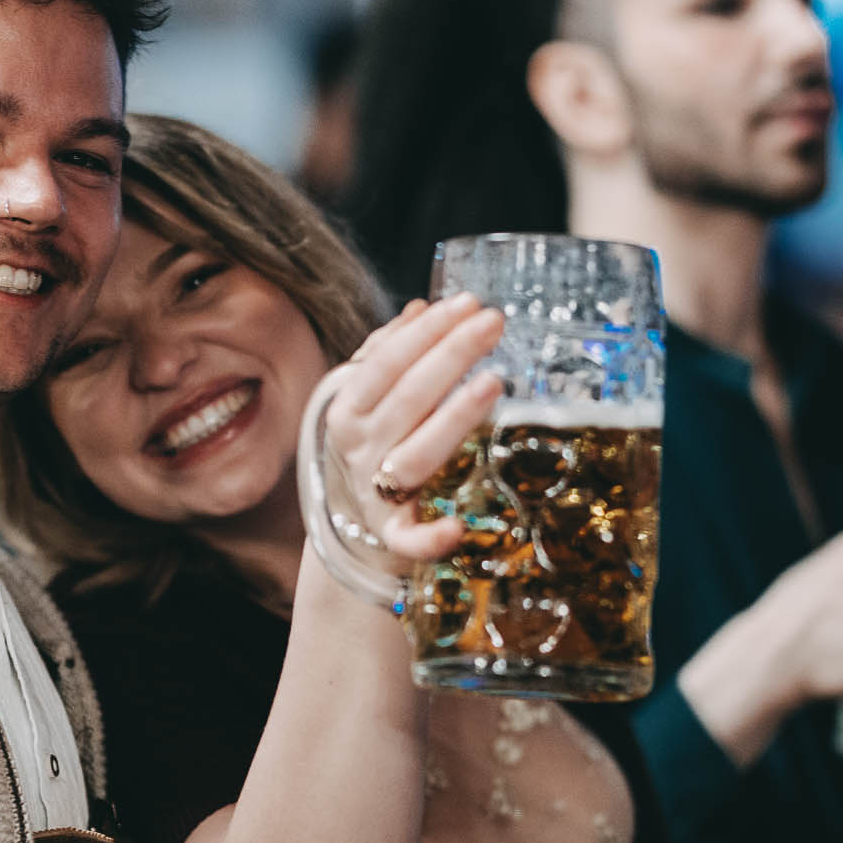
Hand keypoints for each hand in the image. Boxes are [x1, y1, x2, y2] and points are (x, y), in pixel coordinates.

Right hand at [314, 293, 506, 563]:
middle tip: (493, 322)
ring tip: (494, 381)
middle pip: (409, 397)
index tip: (468, 303)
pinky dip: (430, 538)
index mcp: (348, 409)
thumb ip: (386, 352)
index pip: (387, 362)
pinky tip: (458, 526)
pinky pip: (408, 540)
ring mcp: (376, 491)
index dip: (428, 331)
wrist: (352, 521)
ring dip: (454, 418)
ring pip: (417, 454)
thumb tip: (420, 308)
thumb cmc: (371, 444)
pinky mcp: (394, 534)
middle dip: (453, 355)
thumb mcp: (367, 396)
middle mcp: (359, 447)